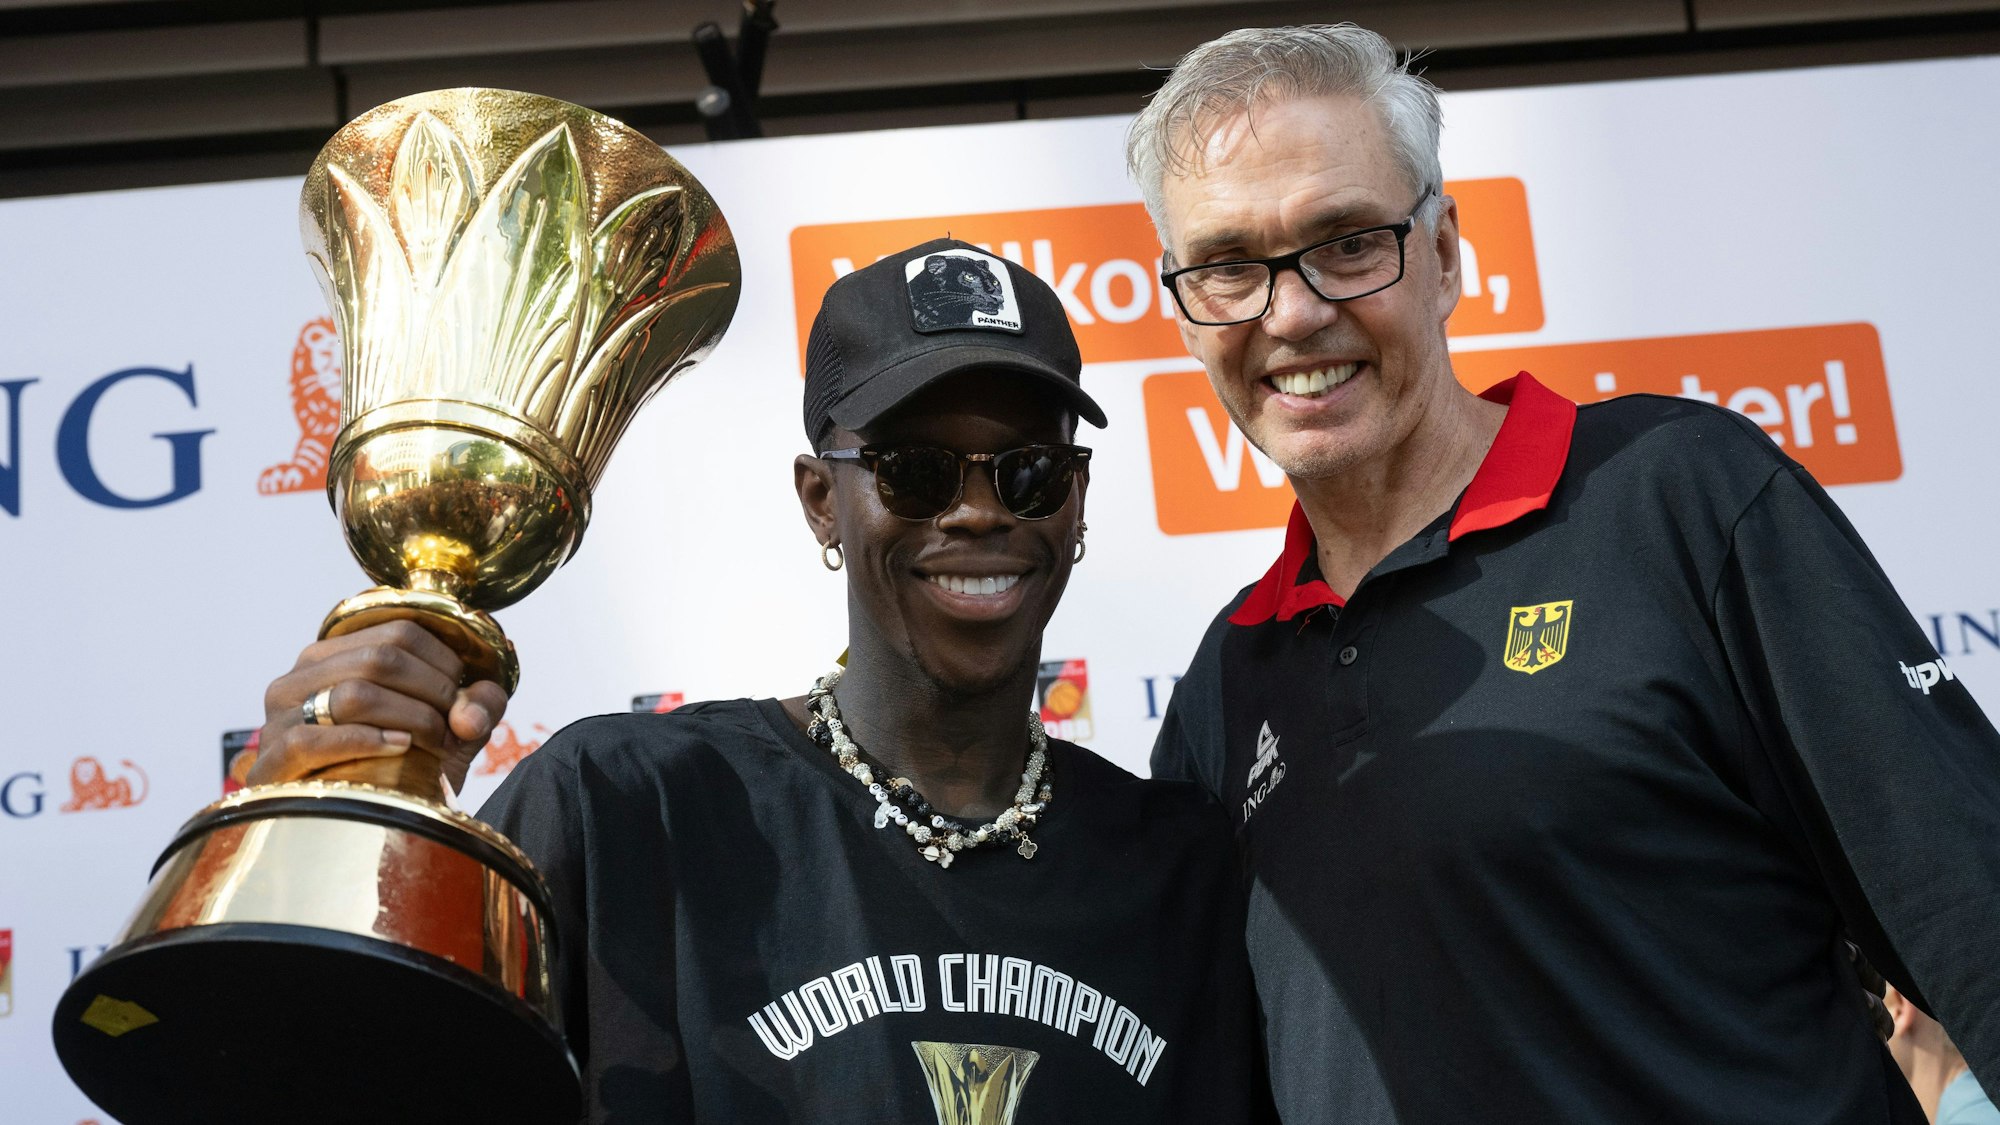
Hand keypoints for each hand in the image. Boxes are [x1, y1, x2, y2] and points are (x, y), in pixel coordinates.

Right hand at [252, 620, 509, 792]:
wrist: (355, 829)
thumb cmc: (400, 772)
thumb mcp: (449, 732)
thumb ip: (477, 707)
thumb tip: (473, 710)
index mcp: (338, 654)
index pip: (400, 632)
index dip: (445, 665)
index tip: (462, 702)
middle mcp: (302, 675)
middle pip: (381, 657)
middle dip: (433, 693)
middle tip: (453, 729)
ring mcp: (280, 716)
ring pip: (354, 692)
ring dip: (410, 718)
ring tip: (433, 744)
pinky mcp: (272, 759)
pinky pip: (313, 738)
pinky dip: (365, 741)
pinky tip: (399, 749)